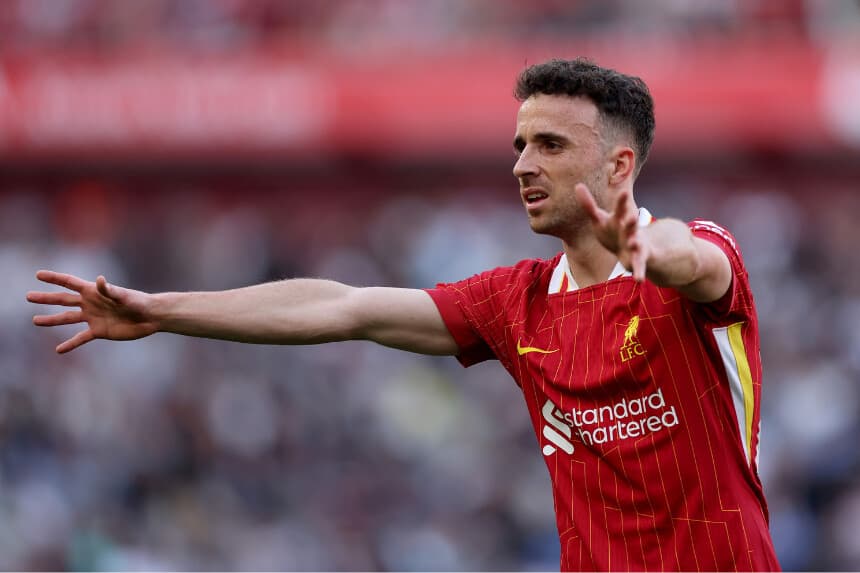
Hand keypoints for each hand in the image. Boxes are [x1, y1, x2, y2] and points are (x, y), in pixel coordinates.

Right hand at [27, 270, 157, 352]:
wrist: (151, 317)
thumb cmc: (139, 302)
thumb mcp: (124, 296)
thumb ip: (110, 290)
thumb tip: (98, 280)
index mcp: (94, 291)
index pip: (69, 282)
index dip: (54, 278)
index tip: (38, 274)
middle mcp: (90, 303)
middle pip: (63, 300)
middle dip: (46, 298)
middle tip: (28, 296)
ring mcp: (93, 317)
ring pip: (68, 318)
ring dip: (52, 320)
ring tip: (35, 321)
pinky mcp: (99, 331)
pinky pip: (81, 338)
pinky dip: (70, 344)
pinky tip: (59, 350)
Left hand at [574, 183, 648, 280]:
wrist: (632, 247)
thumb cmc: (613, 230)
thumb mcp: (600, 218)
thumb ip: (589, 204)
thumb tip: (577, 185)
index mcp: (621, 219)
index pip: (621, 208)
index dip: (622, 201)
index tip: (623, 192)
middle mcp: (630, 230)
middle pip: (631, 225)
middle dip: (632, 221)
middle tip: (633, 216)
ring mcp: (635, 244)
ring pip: (636, 244)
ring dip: (635, 243)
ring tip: (634, 244)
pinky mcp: (637, 259)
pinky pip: (639, 266)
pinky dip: (639, 273)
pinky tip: (639, 281)